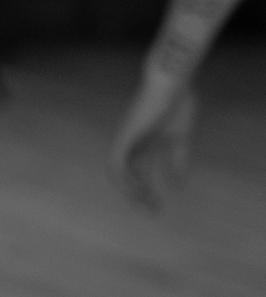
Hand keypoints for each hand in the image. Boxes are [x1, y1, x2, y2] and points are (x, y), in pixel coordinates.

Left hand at [111, 66, 197, 207]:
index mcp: (144, 145)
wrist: (170, 84)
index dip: (146, 192)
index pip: (139, 174)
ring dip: (128, 190)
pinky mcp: (126, 135)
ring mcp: (126, 139)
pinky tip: (136, 189)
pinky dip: (122, 177)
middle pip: (127, 176)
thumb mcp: (178, 139)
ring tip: (144, 204)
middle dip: (137, 196)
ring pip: (117, 170)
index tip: (157, 207)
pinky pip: (116, 160)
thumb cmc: (176, 106)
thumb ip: (176, 160)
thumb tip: (176, 185)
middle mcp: (131, 144)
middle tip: (152, 212)